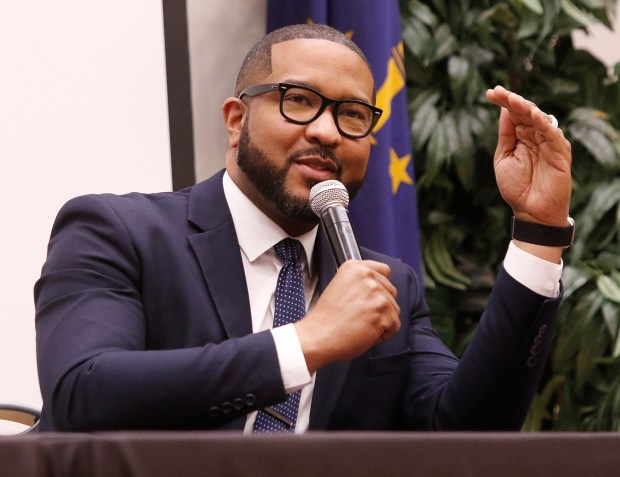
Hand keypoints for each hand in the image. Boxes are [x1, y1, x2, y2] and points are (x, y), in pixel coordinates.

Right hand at [294, 260, 400, 372]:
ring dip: (382, 320)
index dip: (380, 286)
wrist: (318, 336)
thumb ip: (360, 282)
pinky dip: (383, 334)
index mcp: (354, 267)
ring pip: (394, 309)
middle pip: (392, 291)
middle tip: (360, 314)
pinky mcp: (382, 312)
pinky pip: (394, 326)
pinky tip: (365, 332)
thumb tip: (379, 288)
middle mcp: (367, 276)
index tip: (370, 297)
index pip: (384, 270)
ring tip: (360, 324)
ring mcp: (376, 293)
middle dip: (381, 306)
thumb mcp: (340, 286)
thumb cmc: (327, 318)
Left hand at [486, 86, 571, 227]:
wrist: (530, 211)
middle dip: (512, 100)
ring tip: (513, 99)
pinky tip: (534, 115)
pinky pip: (553, 134)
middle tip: (499, 91)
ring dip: (526, 108)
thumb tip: (505, 111)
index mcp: (522, 137)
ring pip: (539, 119)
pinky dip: (544, 124)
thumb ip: (506, 135)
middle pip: (525, 112)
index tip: (490, 92)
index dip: (503, 102)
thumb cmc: (517, 187)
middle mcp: (536, 136)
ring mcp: (549, 143)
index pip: (513, 114)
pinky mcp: (560, 152)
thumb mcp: (504, 157)